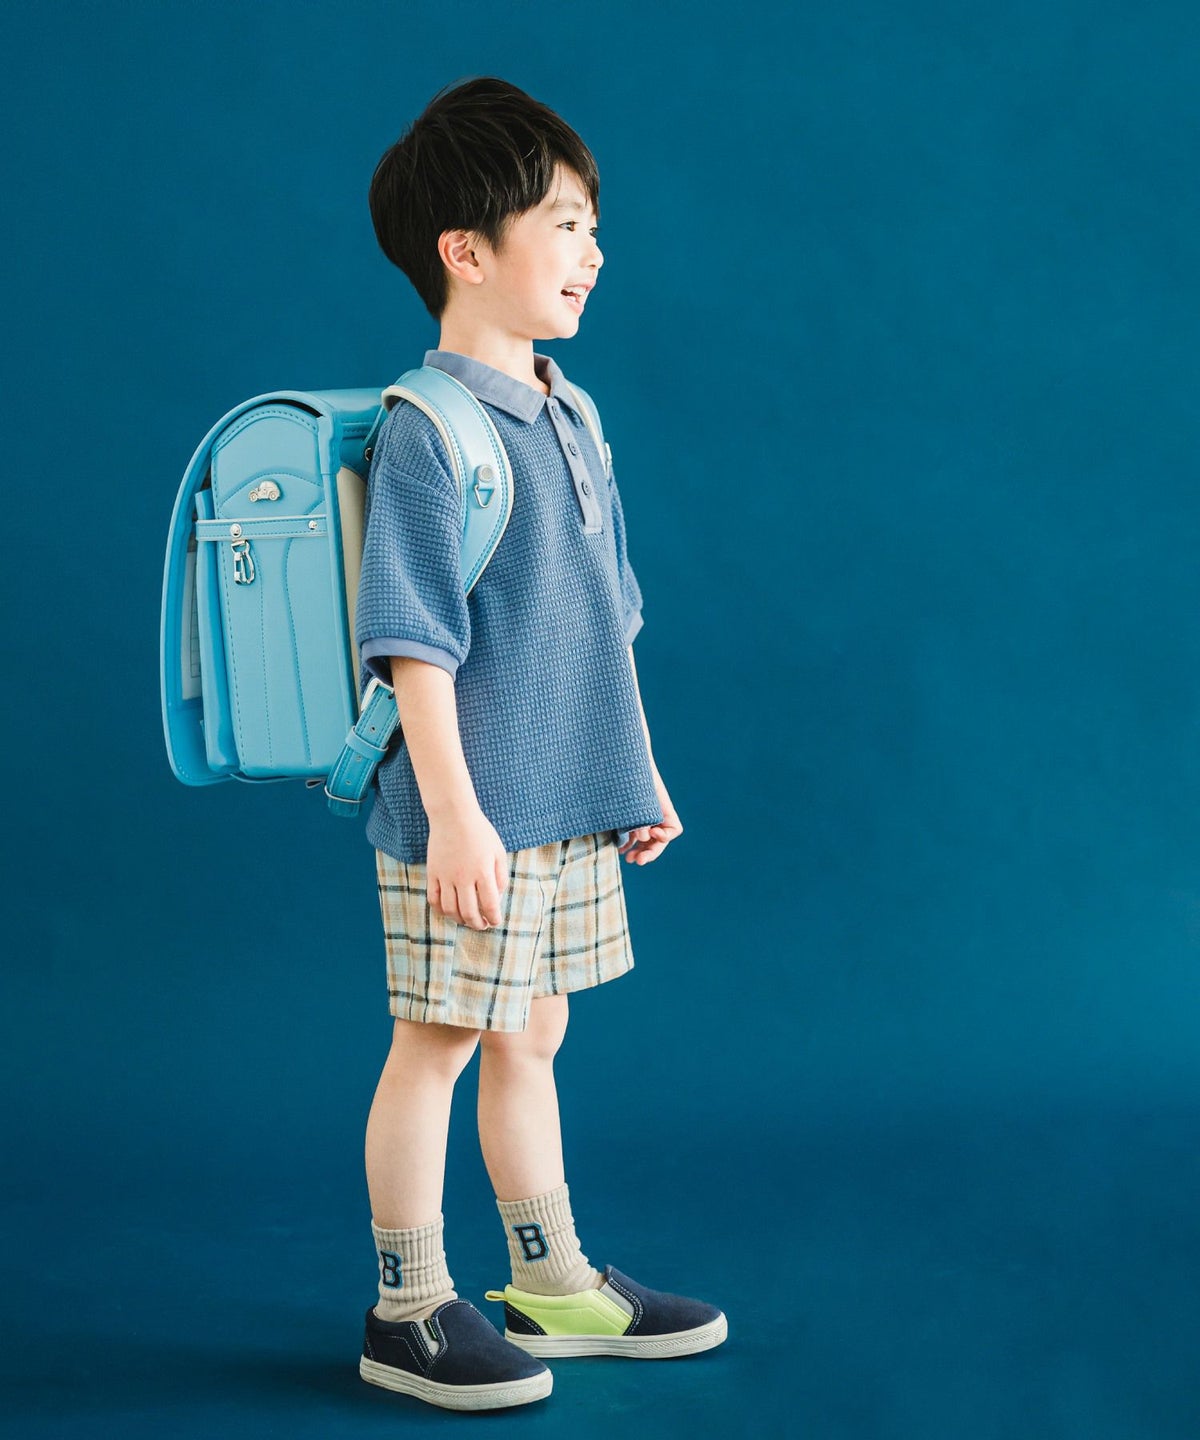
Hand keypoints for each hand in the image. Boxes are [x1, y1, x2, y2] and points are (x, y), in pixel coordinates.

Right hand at [426, 808, 508, 929]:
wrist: (453, 815)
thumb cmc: (480, 832)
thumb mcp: (498, 851)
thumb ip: (501, 876)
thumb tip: (498, 897)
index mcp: (483, 872)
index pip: (490, 905)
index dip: (493, 918)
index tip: (495, 921)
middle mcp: (464, 877)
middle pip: (469, 912)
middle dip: (477, 924)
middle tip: (481, 925)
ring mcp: (446, 876)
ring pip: (450, 909)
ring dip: (459, 920)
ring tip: (466, 920)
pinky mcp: (433, 873)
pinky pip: (434, 899)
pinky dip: (440, 910)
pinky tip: (448, 911)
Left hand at [618, 771, 681, 864]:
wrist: (617, 755)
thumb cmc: (628, 770)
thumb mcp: (634, 793)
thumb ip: (640, 816)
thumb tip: (645, 836)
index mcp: (662, 805)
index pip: (673, 829)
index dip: (665, 836)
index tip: (652, 833)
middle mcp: (654, 812)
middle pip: (659, 839)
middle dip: (650, 852)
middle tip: (637, 860)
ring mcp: (641, 814)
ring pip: (645, 840)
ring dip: (639, 851)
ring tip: (629, 859)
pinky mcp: (628, 814)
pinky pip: (632, 834)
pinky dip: (628, 844)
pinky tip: (620, 849)